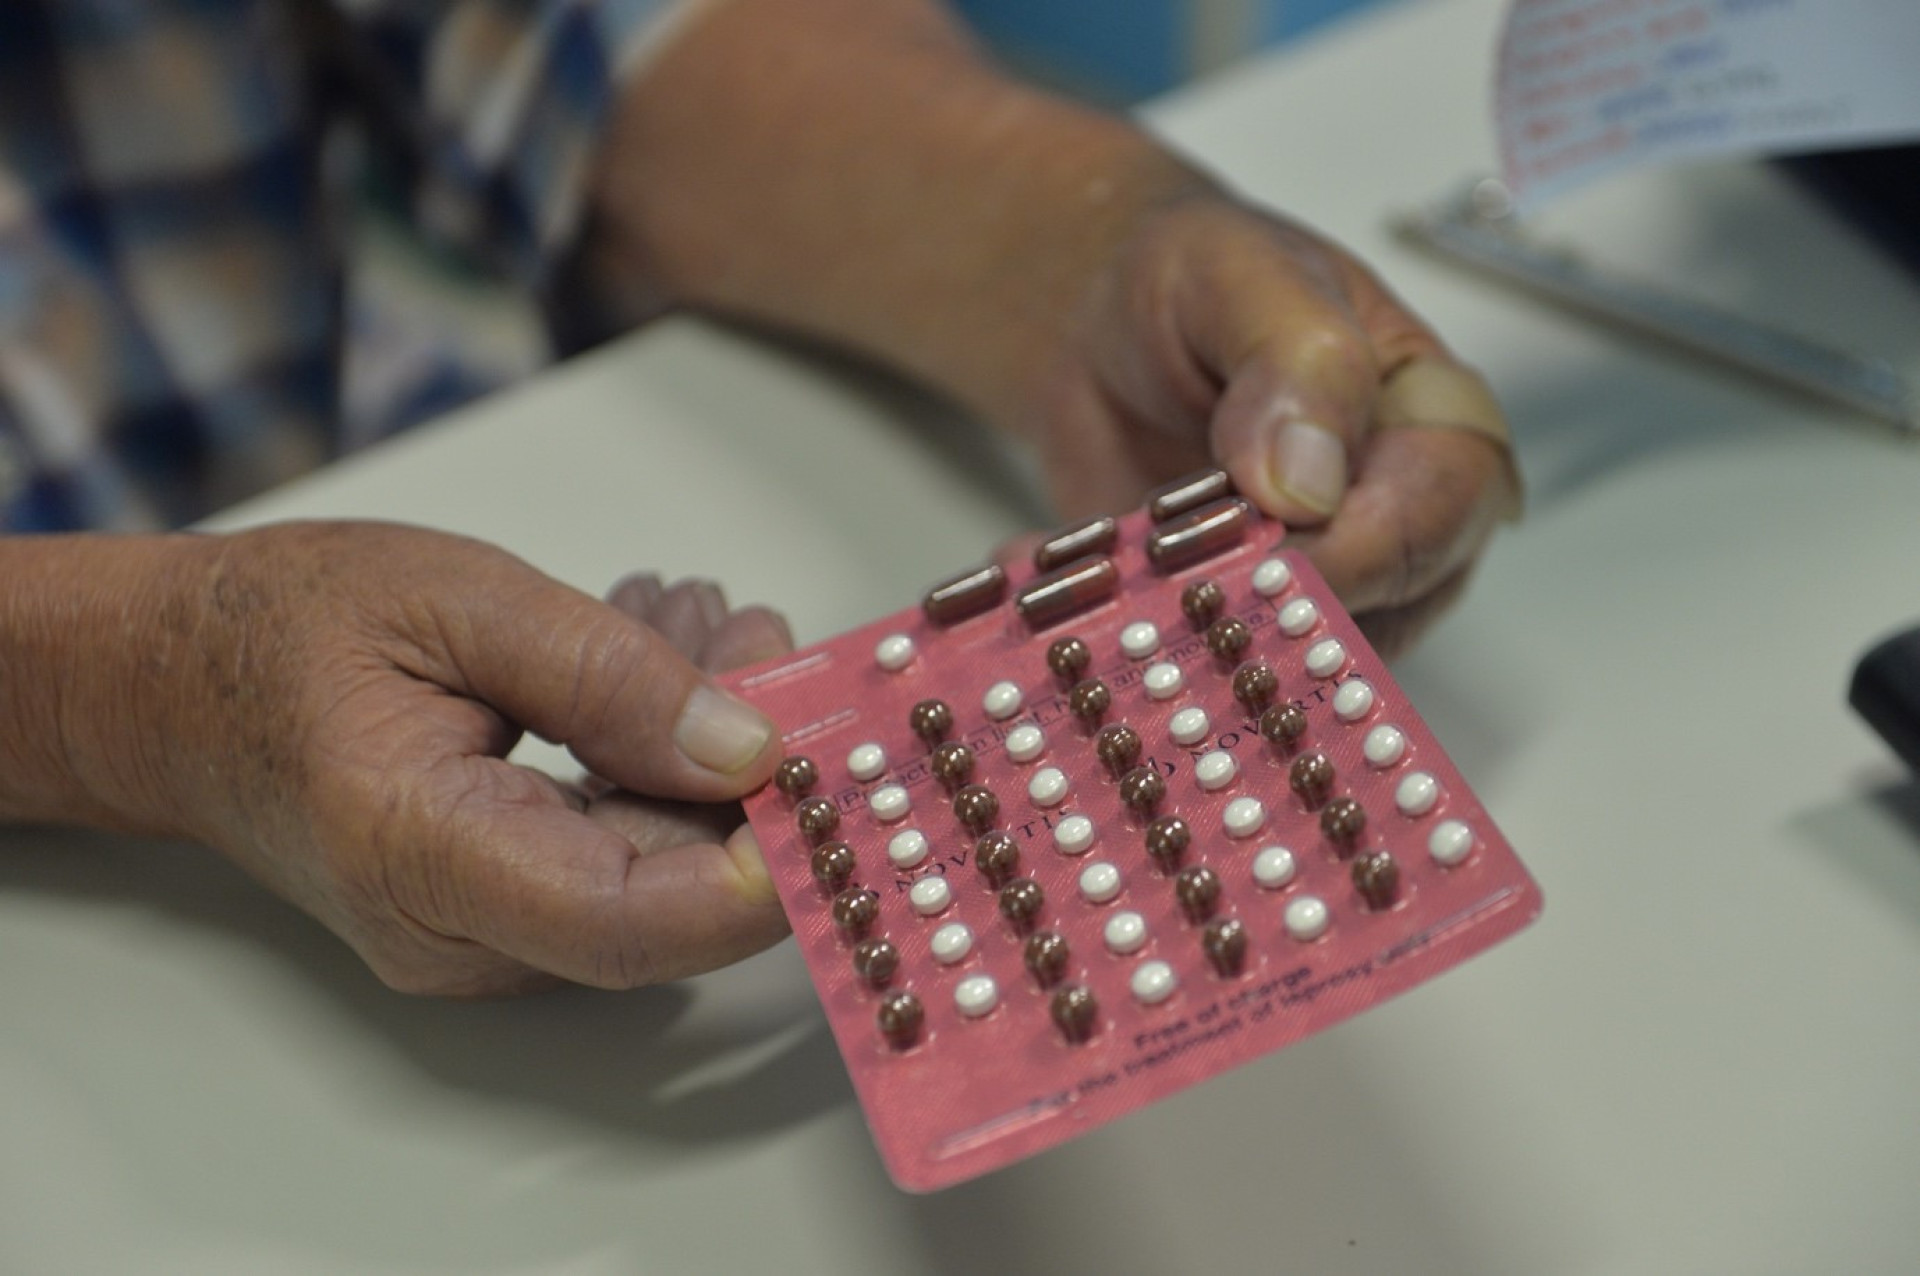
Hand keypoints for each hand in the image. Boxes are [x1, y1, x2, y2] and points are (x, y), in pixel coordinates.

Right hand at [14, 524, 792, 995]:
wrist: (173, 684)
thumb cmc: (285, 633)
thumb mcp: (458, 605)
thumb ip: (610, 676)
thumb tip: (750, 747)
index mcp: (426, 856)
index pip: (631, 921)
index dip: (757, 871)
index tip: (834, 776)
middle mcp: (462, 931)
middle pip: (671, 893)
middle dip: (746, 763)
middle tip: (756, 633)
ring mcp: (486, 932)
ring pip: (662, 866)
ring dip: (707, 744)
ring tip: (688, 621)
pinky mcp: (508, 907)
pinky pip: (627, 850)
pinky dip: (663, 757)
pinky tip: (655, 660)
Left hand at [1019, 191, 1520, 657]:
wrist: (1108, 327)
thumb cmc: (1204, 284)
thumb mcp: (1244, 280)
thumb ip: (1296, 365)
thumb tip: (1309, 484)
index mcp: (1436, 427)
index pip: (1434, 516)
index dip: (1357, 553)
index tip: (1264, 558)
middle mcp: (1394, 524)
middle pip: (1371, 612)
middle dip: (1255, 612)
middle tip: (1156, 595)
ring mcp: (1316, 587)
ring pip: (1277, 655)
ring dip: (1175, 634)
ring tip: (1087, 591)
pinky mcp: (1233, 623)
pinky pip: (1194, 660)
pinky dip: (1117, 636)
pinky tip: (1049, 599)